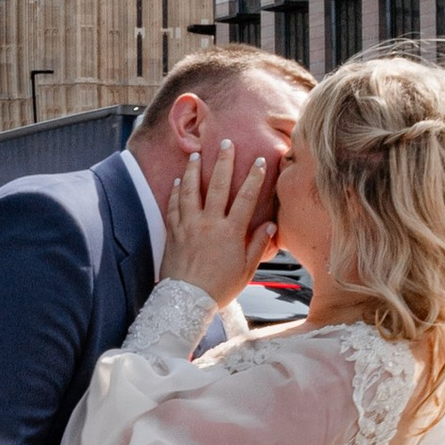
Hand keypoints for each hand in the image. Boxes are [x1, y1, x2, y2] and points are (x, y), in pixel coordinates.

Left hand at [160, 138, 275, 308]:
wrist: (186, 301)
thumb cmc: (218, 288)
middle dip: (222, 162)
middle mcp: (209, 224)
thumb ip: (258, 246)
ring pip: (190, 191)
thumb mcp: (246, 270)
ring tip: (196, 155)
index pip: (246, 198)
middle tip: (226, 143)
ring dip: (193, 170)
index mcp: (230, 232)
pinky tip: (177, 182)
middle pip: (217, 186)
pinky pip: (174, 206)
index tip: (259, 161)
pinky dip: (175, 192)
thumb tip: (271, 227)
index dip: (254, 177)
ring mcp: (189, 226)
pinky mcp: (174, 232)